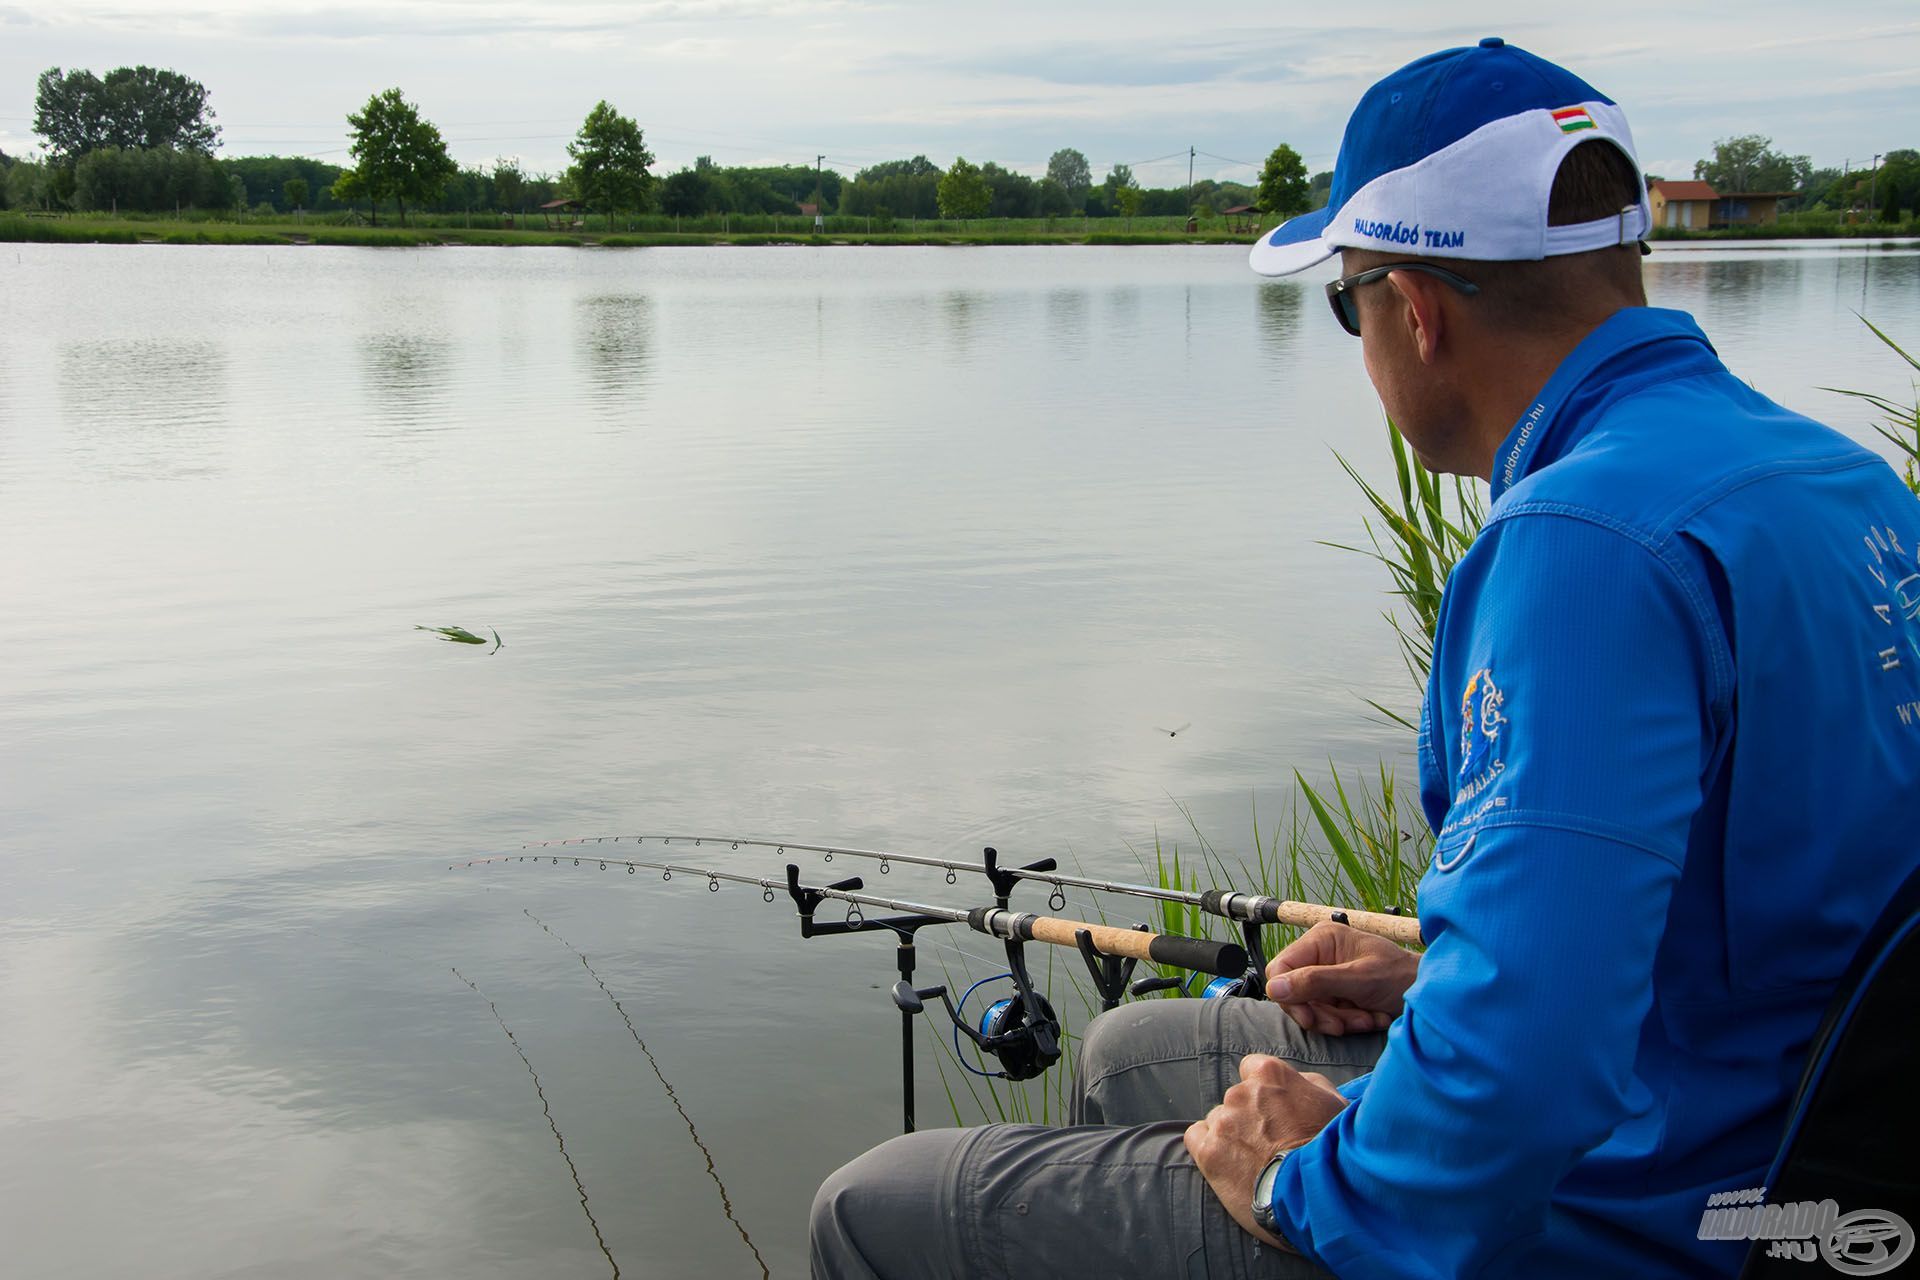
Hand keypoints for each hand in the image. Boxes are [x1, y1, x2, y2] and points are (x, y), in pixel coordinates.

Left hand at [1184, 1054, 1349, 1249]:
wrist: (1318, 1192)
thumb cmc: (1333, 1147)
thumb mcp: (1334, 1103)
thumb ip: (1308, 1084)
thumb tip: (1297, 1082)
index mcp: (1268, 1074)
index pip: (1252, 1068)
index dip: (1263, 1090)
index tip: (1274, 1109)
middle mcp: (1241, 1092)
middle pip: (1236, 1098)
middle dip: (1249, 1116)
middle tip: (1270, 1142)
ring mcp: (1223, 1122)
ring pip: (1218, 1120)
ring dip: (1231, 1134)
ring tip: (1254, 1160)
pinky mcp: (1209, 1152)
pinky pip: (1196, 1138)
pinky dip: (1208, 1147)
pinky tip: (1228, 1163)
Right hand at [1265, 921, 1418, 1035]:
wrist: (1429, 994)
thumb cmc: (1401, 977)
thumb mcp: (1359, 979)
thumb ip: (1316, 982)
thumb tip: (1274, 988)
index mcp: (1321, 939)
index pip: (1281, 969)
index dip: (1290, 996)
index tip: (1310, 1018)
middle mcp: (1320, 955)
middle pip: (1294, 992)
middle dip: (1321, 1013)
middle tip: (1345, 1024)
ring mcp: (1327, 975)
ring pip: (1310, 1008)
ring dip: (1338, 1020)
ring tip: (1366, 1019)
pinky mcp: (1336, 994)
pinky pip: (1326, 1015)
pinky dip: (1346, 1022)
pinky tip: (1369, 1019)